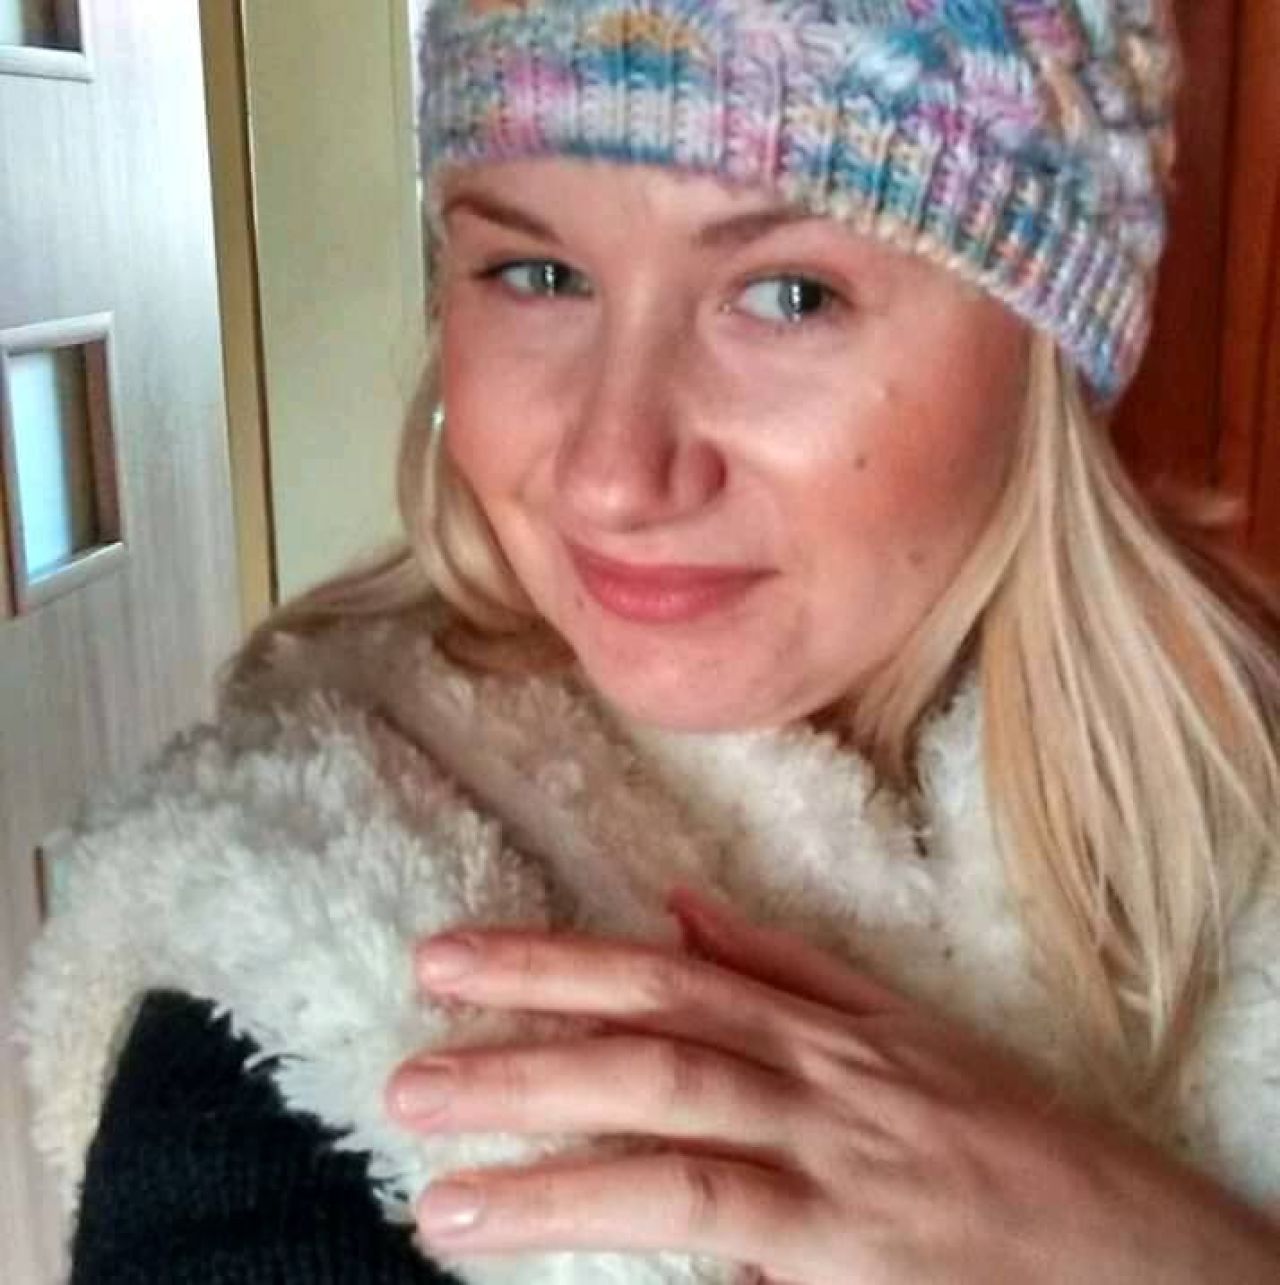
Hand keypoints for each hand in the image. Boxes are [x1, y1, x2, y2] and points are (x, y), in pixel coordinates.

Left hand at [387, 887, 1279, 1283]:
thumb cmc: (1008, 1140)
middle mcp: (819, 1080)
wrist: (1139, 1252)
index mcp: (820, 1023)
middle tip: (405, 1074)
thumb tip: (680, 903)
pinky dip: (640, 1233)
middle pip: (650, 1042)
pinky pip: (731, 1236)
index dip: (549, 960)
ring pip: (675, 1140)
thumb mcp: (901, 1029)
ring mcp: (837, 1171)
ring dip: (549, 1164)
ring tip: (436, 1192)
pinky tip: (557, 1248)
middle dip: (520, 1051)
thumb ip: (784, 963)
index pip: (660, 971)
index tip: (447, 961)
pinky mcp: (851, 1261)